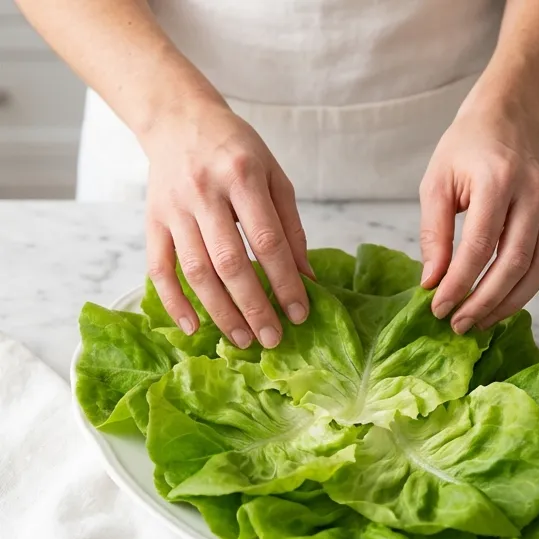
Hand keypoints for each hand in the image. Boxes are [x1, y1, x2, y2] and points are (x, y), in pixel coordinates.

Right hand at [143, 99, 311, 348]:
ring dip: (220, 311)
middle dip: (254, 306)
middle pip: (230, 262)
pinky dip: (173, 301)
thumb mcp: (274, 176)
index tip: (300, 313)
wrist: (178, 119)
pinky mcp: (152, 219)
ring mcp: (174, 208)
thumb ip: (291, 226)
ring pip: (196, 270)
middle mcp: (205, 193)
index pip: (267, 241)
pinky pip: (159, 267)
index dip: (285, 282)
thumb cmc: (236, 149)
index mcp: (243, 177)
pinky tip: (192, 326)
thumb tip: (307, 278)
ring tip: (243, 339)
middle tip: (273, 339)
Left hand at [418, 102, 538, 333]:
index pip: (479, 246)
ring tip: (485, 321)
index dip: (459, 283)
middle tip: (460, 324)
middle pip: (514, 262)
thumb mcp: (437, 183)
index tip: (440, 307)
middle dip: (485, 300)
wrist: (505, 122)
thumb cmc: (465, 151)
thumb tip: (433, 282)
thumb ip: (433, 233)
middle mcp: (532, 195)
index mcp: (497, 182)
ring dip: (514, 301)